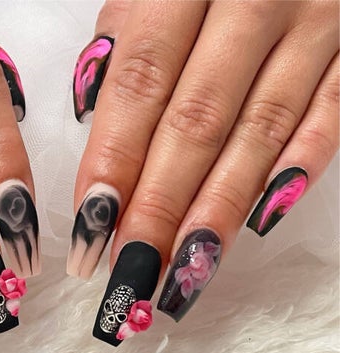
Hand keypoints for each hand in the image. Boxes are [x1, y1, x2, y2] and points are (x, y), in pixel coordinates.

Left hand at [68, 0, 338, 345]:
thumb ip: (124, 35)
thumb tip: (88, 110)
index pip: (139, 86)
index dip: (113, 162)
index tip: (90, 230)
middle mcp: (254, 1)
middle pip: (195, 123)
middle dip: (157, 207)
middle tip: (128, 272)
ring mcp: (316, 24)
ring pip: (261, 133)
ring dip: (216, 211)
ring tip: (181, 273)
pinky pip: (332, 116)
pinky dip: (297, 169)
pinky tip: (258, 222)